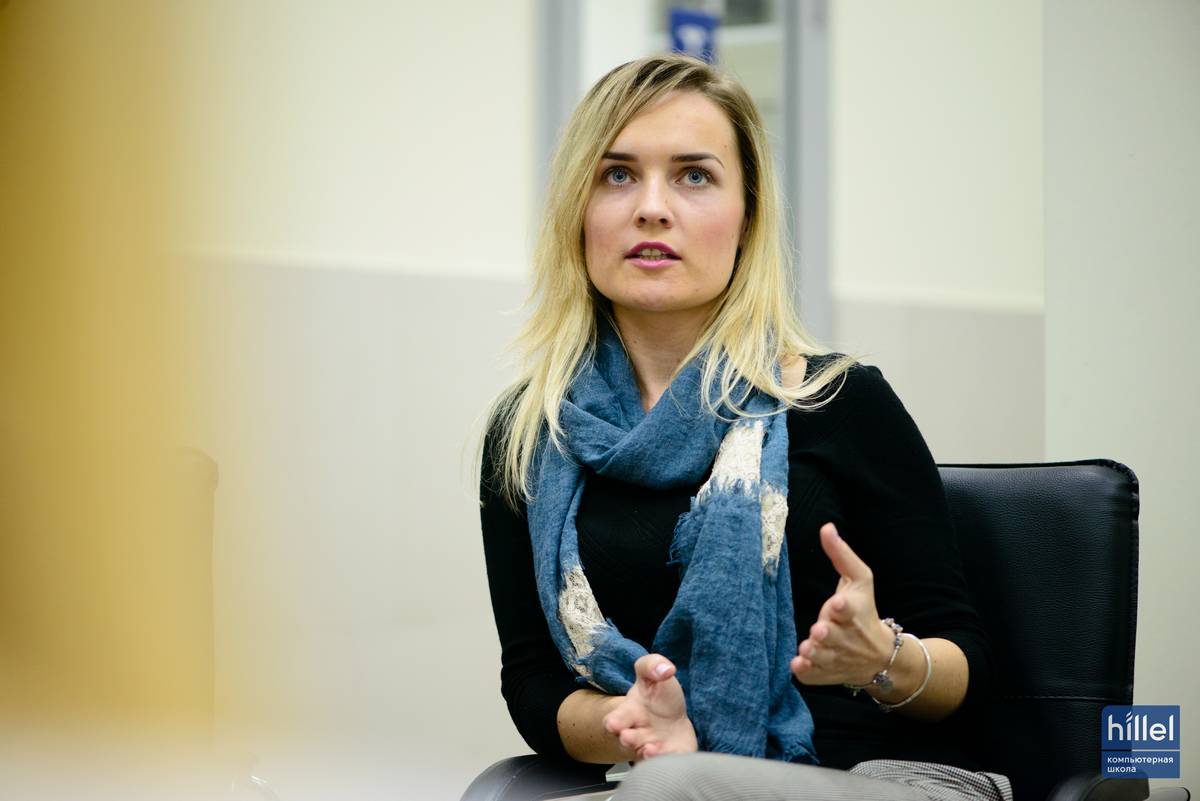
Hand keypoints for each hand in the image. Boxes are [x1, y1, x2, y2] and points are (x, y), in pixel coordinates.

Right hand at [603, 654, 697, 760]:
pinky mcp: (671, 755)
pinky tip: (674, 754)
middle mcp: (637, 733)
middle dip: (627, 740)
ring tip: (651, 748)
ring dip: (648, 753)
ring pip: (646, 755)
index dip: (612, 722)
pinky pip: (670, 760)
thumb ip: (652, 665)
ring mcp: (652, 747)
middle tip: (628, 737)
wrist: (673, 718)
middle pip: (627, 740)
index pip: (614, 720)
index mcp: (629, 713)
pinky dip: (671, 759)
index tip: (613, 724)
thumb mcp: (652, 675)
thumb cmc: (657, 697)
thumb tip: (666, 668)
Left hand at [790, 523, 894, 685]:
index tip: (838, 604)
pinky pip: (814, 676)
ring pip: (824, 658)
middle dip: (828, 634)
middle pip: (835, 636)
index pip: (850, 609)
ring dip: (816, 654)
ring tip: (808, 648)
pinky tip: (799, 665)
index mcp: (854, 612)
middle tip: (821, 629)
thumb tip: (826, 527)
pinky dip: (807, 672)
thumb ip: (841, 555)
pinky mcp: (825, 673)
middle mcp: (847, 638)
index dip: (844, 608)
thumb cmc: (864, 610)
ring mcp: (836, 658)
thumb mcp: (859, 579)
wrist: (879, 656)